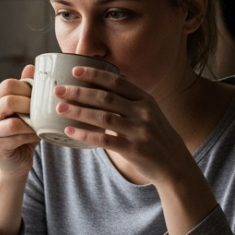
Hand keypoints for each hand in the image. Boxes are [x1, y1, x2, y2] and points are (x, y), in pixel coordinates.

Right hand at [0, 64, 40, 178]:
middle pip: (8, 100)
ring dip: (32, 124)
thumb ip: (27, 90)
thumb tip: (31, 66)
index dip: (27, 89)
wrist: (16, 163)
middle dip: (29, 105)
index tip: (39, 97)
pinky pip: (16, 138)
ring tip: (40, 126)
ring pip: (13, 122)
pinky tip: (36, 137)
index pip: (8, 85)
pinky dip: (30, 137)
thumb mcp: (26, 110)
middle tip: (41, 112)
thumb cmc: (23, 134)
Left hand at [52, 66, 196, 187]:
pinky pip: (105, 140)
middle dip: (80, 92)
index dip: (95, 75)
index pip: (117, 82)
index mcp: (146, 99)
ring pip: (104, 117)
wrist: (175, 164)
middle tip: (59, 89)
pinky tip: (69, 131)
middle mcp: (144, 112)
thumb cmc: (155, 136)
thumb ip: (128, 101)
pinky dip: (85, 134)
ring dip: (79, 111)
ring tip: (59, 108)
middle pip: (106, 98)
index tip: (75, 70)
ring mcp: (140, 131)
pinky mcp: (134, 149)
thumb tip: (99, 87)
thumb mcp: (148, 113)